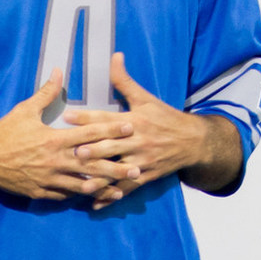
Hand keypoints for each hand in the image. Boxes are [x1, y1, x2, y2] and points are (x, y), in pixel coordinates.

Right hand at [0, 78, 121, 202]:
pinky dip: (79, 197)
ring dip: (103, 188)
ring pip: (82, 185)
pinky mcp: (41, 192)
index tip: (130, 127)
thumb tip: (59, 71)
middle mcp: (56, 161)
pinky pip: (65, 196)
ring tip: (121, 190)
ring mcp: (49, 179)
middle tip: (137, 169)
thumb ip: (46, 93)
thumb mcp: (24, 110)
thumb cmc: (4, 134)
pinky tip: (92, 198)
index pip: (90, 133)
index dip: (112, 129)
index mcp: (54, 139)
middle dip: (116, 167)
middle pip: (93, 165)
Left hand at [50, 54, 213, 205]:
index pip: (108, 118)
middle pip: (112, 147)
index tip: (68, 117)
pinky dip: (110, 197)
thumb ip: (125, 80)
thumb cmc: (164, 117)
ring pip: (117, 171)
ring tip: (81, 184)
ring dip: (99, 178)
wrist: (193, 142)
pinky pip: (125, 189)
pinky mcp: (145, 176)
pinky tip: (94, 204)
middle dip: (93, 150)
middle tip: (73, 152)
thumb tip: (115, 55)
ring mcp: (141, 161)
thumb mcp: (145, 98)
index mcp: (135, 121)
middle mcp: (137, 142)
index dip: (88, 117)